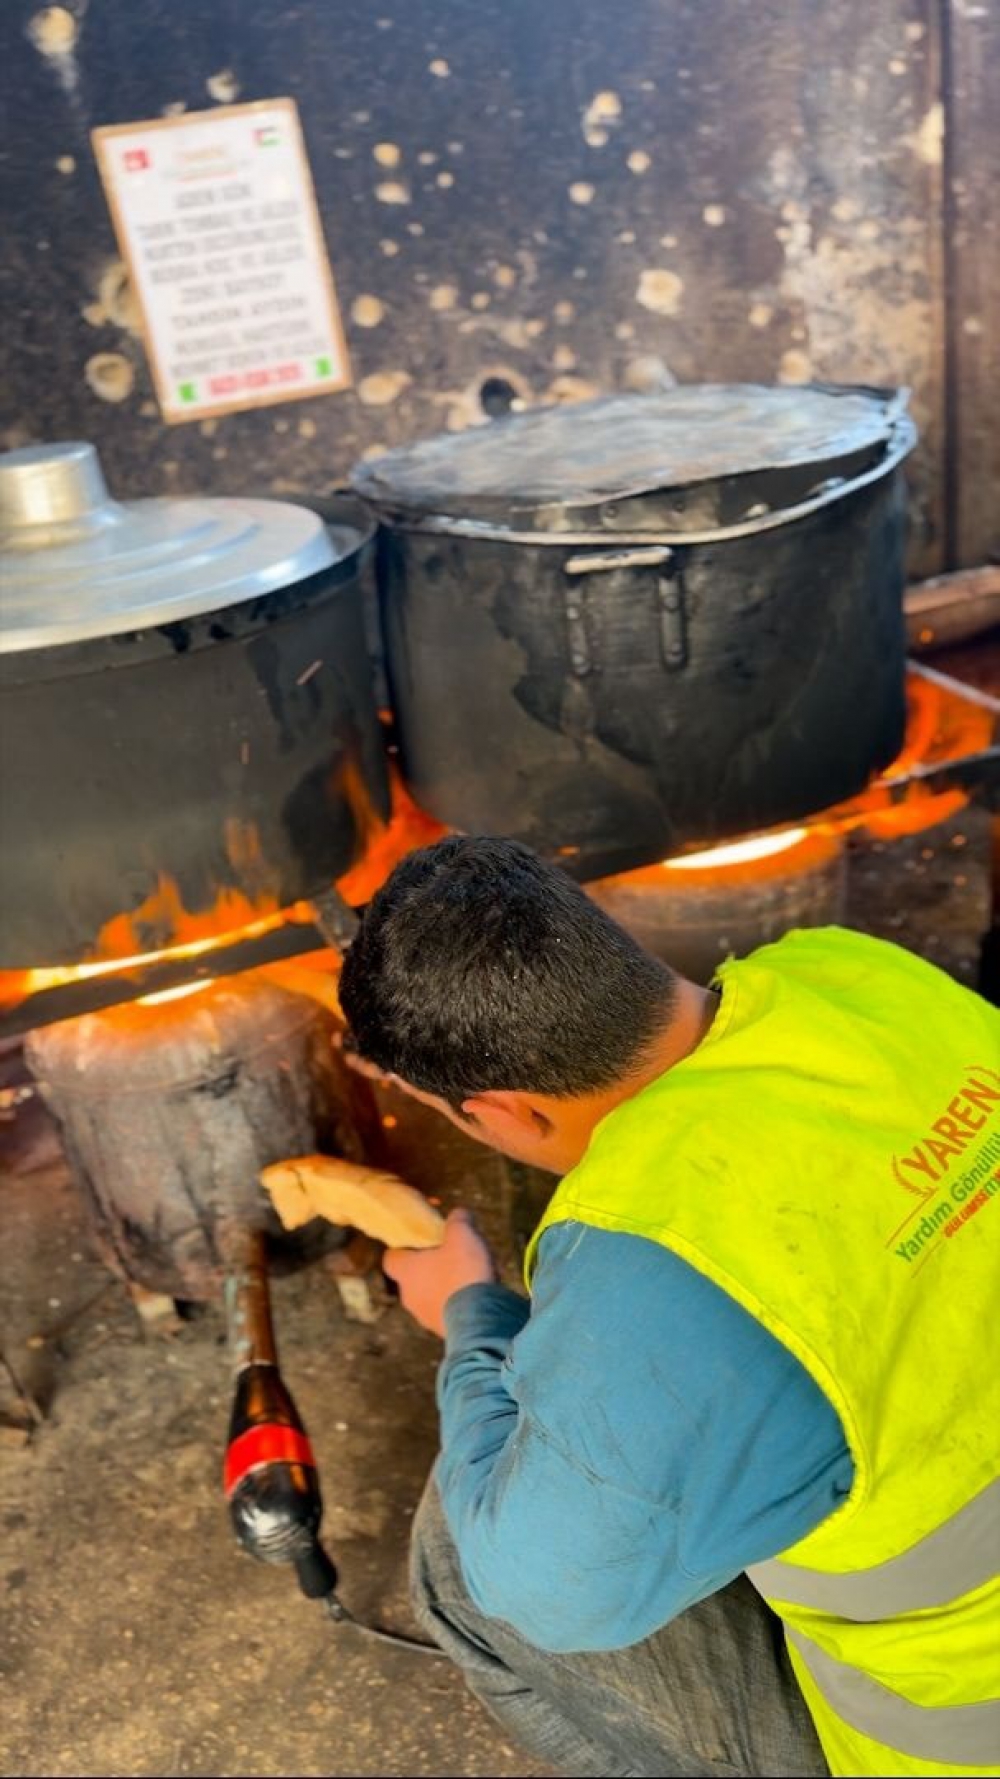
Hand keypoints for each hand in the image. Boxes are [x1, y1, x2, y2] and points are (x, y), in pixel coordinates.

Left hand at [383, 1208, 495, 1336]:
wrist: (480, 1319)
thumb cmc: (463, 1271)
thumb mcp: (462, 1234)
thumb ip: (457, 1220)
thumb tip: (458, 1213)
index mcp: (405, 1271)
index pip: (391, 1258)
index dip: (404, 1248)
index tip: (421, 1241)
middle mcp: (409, 1296)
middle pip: (412, 1277)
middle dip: (428, 1267)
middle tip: (450, 1257)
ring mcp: (424, 1317)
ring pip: (428, 1296)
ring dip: (442, 1287)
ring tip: (467, 1277)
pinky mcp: (442, 1331)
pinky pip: (445, 1312)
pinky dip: (455, 1304)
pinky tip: (474, 1296)